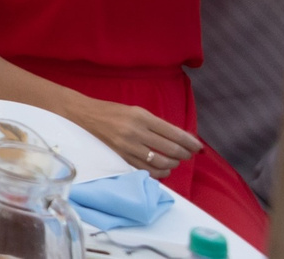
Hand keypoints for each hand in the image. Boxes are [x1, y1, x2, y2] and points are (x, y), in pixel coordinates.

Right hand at [70, 96, 202, 178]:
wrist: (85, 115)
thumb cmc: (113, 111)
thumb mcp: (136, 111)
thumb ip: (156, 125)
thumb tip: (181, 139)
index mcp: (141, 116)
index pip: (174, 133)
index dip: (190, 142)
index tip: (198, 147)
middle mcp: (135, 131)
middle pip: (170, 149)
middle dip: (184, 154)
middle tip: (188, 155)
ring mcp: (128, 146)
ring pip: (161, 162)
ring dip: (173, 164)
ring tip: (175, 162)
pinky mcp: (122, 156)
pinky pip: (147, 170)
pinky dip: (160, 172)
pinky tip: (163, 169)